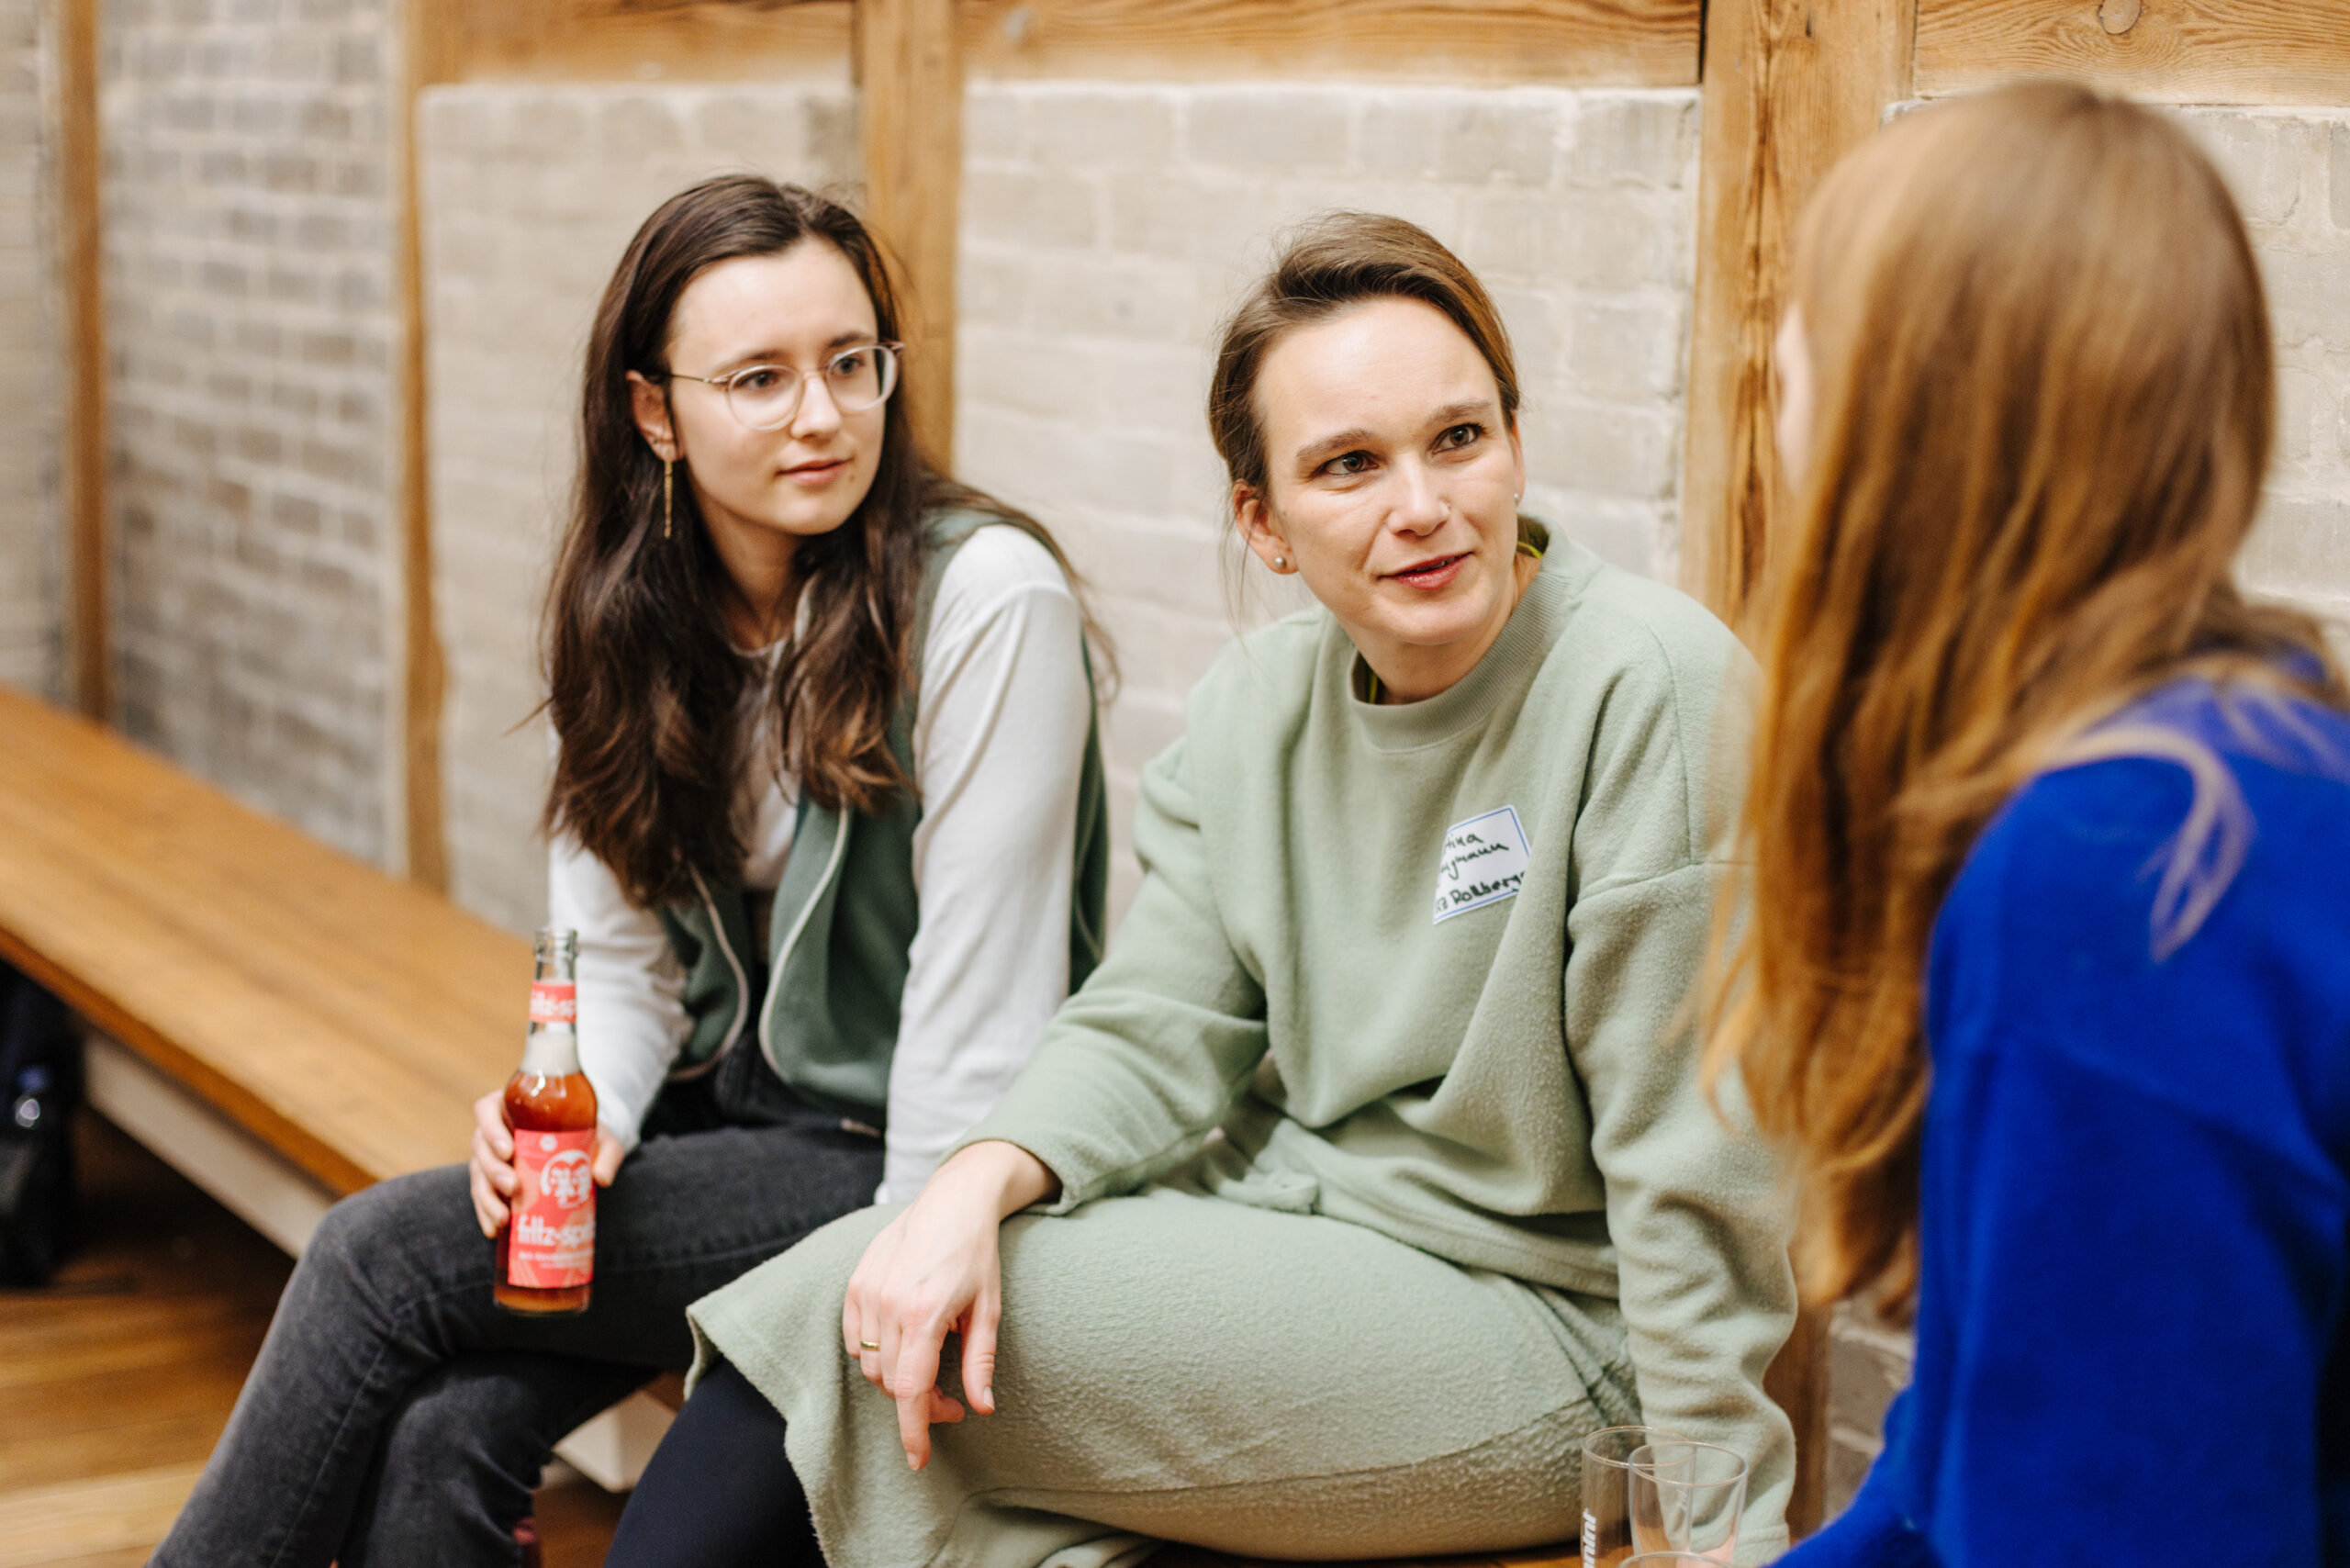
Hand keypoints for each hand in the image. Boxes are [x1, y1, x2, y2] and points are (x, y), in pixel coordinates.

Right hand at [467, 1090, 625, 1238]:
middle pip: (480, 1147)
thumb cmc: (587, 1133)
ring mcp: (491, 1155)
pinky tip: (495, 1229)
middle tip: (513, 1187)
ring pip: (478, 1174)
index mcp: (512, 1106)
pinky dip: (486, 1213)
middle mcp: (495, 1129)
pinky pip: (483, 1195)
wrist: (583, 1146)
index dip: (491, 1130)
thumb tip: (600, 1177)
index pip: (487, 1110)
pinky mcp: (493, 1179)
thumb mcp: (602, 1139)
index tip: (508, 1150)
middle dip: (493, 1170)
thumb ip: (606, 1154)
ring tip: (503, 1218)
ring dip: (487, 1198)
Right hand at [840, 1141, 1055, 1469]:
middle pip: (891, 1383)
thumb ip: (981, 1361)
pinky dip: (874, 1354)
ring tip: (930, 1370)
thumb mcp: (989, 1309)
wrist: (952, 1201)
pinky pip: (854, 1340)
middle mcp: (888, 1304)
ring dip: (896, 1380)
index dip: (914, 1431)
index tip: (919, 1460)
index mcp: (925, 1313)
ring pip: (870, 1365)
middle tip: (950, 1401)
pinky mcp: (854, 1284)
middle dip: (918, 1404)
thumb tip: (982, 1408)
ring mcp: (866, 1293)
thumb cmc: (976, 1254)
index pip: (910, 1390)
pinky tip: (903, 1345)